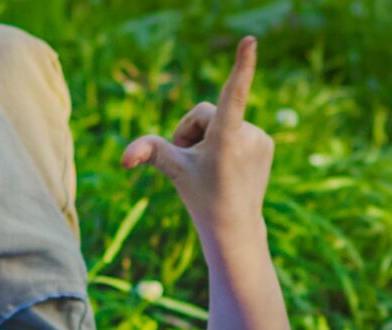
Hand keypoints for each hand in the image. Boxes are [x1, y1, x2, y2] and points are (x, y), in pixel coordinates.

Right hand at [120, 36, 271, 227]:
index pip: (232, 94)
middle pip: (206, 113)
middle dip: (191, 132)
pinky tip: (227, 166)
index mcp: (226, 136)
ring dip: (209, 139)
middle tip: (190, 161)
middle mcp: (248, 135)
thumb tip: (124, 158)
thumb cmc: (201, 197)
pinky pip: (238, 130)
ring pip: (221, 122)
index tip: (250, 42)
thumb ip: (148, 152)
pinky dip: (227, 143)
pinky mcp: (267, 143)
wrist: (234, 226)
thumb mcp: (172, 171)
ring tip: (211, 168)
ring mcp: (261, 138)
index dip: (241, 66)